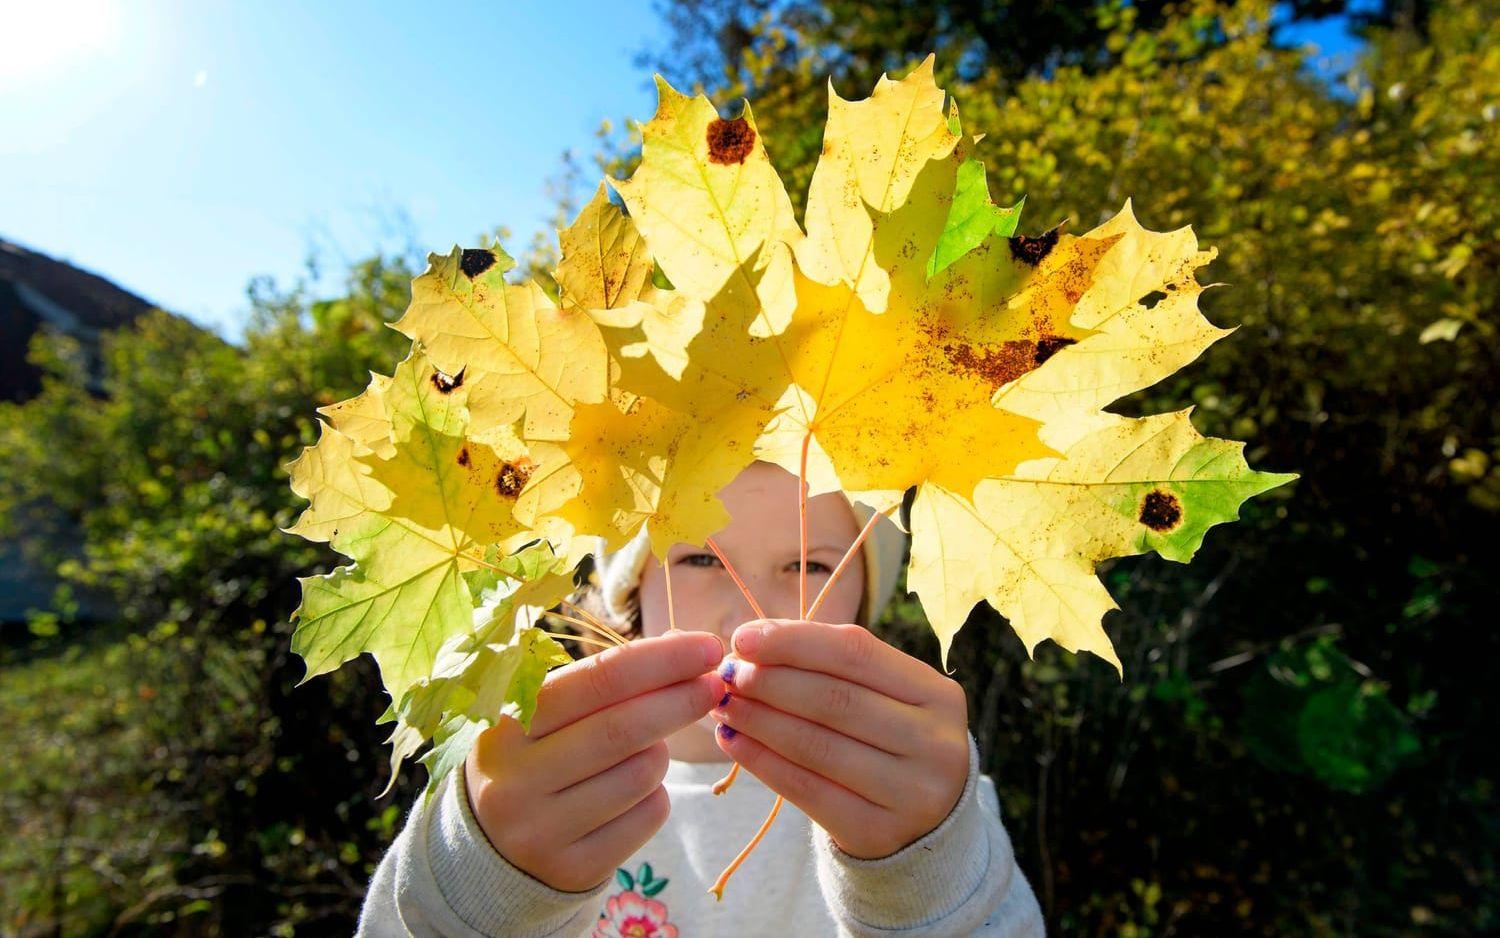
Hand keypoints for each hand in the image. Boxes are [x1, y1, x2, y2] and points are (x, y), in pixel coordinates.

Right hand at [463, 631, 725, 890]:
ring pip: (642, 774)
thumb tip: (686, 649)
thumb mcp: (546, 715)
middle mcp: (515, 778)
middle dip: (681, 700)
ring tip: (647, 748)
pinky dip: (656, 794)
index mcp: (507, 722)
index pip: (598, 679)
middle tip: (716, 684)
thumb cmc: (536, 758)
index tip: (707, 647)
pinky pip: (647, 816)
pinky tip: (635, 791)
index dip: (661, 660)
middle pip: (624, 728)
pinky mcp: (572, 869)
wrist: (492, 848)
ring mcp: (540, 829)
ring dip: (661, 752)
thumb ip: (605, 681)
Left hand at [711, 618, 970, 859]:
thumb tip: (753, 639)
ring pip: (816, 745)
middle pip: (834, 699)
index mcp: (938, 695)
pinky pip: (805, 789)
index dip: (794, 641)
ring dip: (758, 720)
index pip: (856, 652)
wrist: (924, 826)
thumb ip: (831, 664)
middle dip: (770, 682)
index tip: (743, 638)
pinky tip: (732, 742)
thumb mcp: (884, 698)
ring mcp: (910, 793)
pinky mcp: (877, 832)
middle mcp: (934, 743)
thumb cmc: (889, 742)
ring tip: (723, 705)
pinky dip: (761, 762)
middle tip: (728, 675)